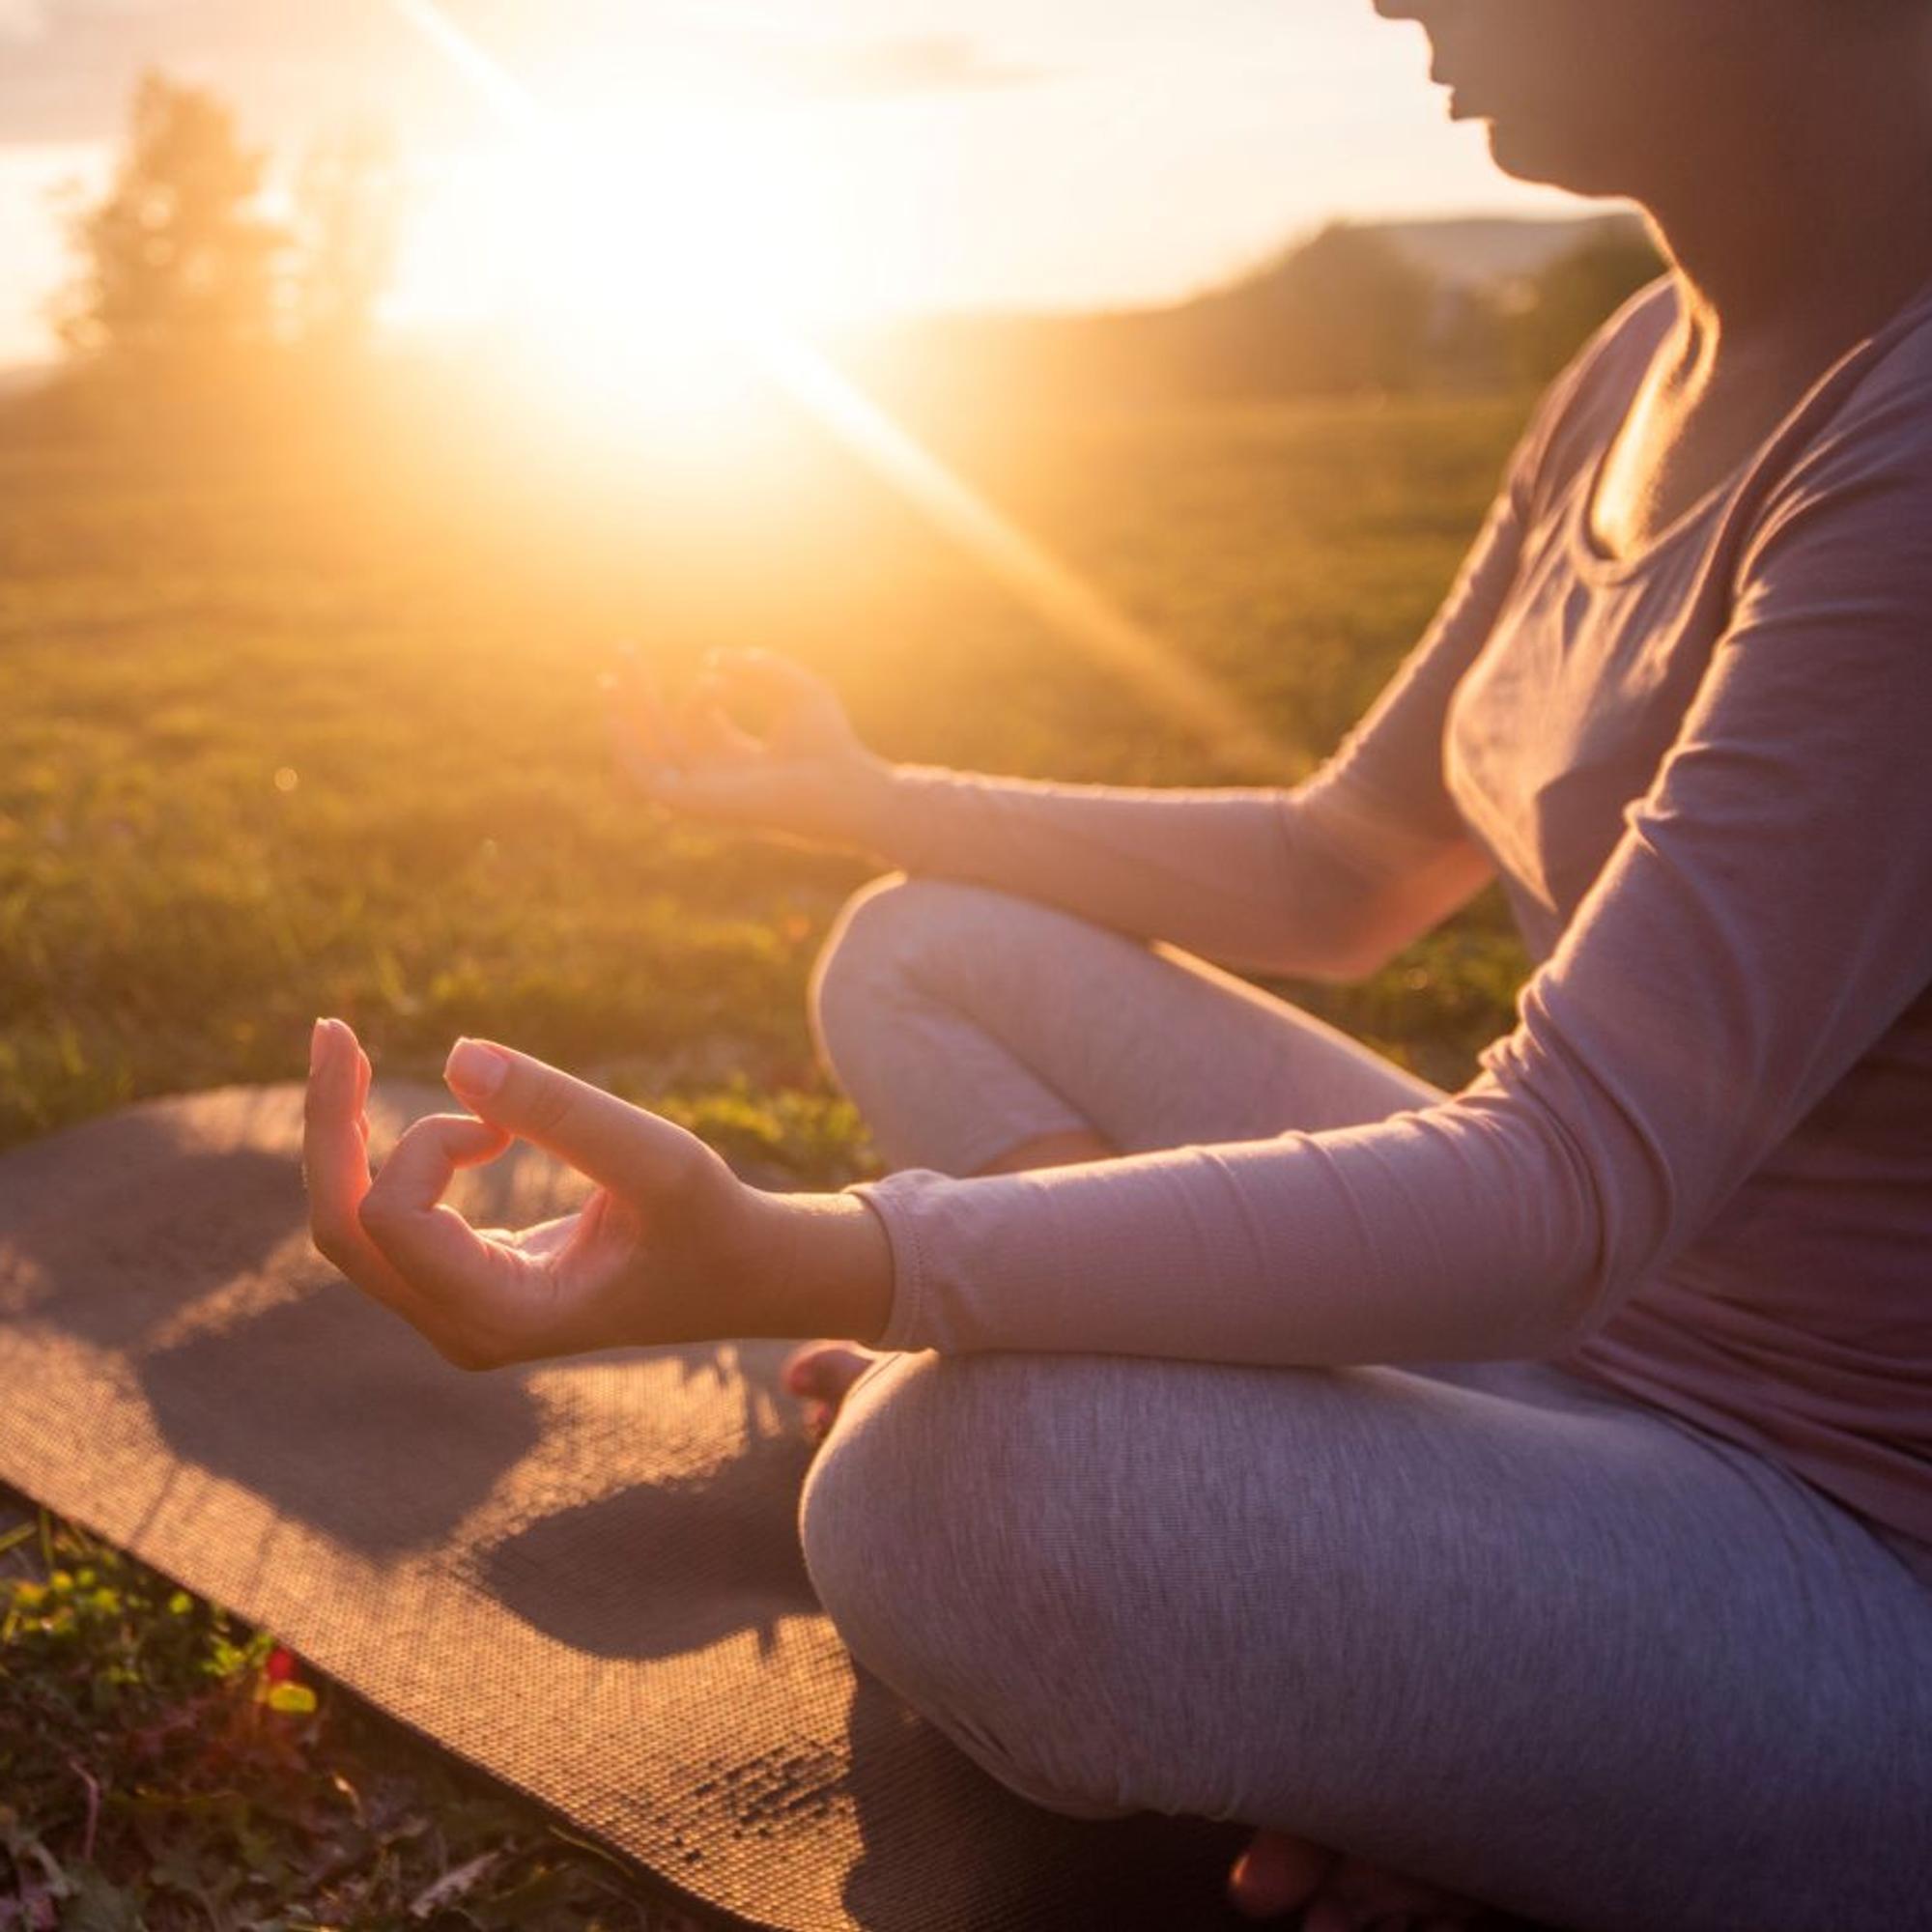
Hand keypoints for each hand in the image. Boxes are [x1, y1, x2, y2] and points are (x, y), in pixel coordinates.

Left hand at [301, 1018, 891, 1367]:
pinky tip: (425, 1110)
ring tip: (346, 1049)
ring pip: (350, 1227)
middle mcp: (463, 1329)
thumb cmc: (708, 1219)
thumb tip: (453, 1053)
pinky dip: (383, 1155)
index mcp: (503, 1316)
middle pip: (342, 1229)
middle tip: (332, 1029)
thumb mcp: (658, 1157)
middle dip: (329, 1127)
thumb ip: (562, 1110)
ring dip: (345, 1138)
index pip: (391, 1221)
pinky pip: (385, 1224)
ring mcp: (455, 1315)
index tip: (500, 1123)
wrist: (739, 1274)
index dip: (422, 1143)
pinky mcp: (461, 1287)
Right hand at [602, 644, 896, 852]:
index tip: (722, 672)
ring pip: (651, 751)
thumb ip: (758, 667)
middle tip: (623, 649)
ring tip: (611, 676)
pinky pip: (648, 777)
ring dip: (628, 714)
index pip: (698, 722)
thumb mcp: (797, 689)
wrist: (842, 783)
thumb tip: (713, 658)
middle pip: (664, 732)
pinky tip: (619, 716)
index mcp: (738, 755)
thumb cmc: (831, 743)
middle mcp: (716, 775)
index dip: (703, 691)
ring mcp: (703, 791)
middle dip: (640, 693)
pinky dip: (629, 747)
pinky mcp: (694, 803)